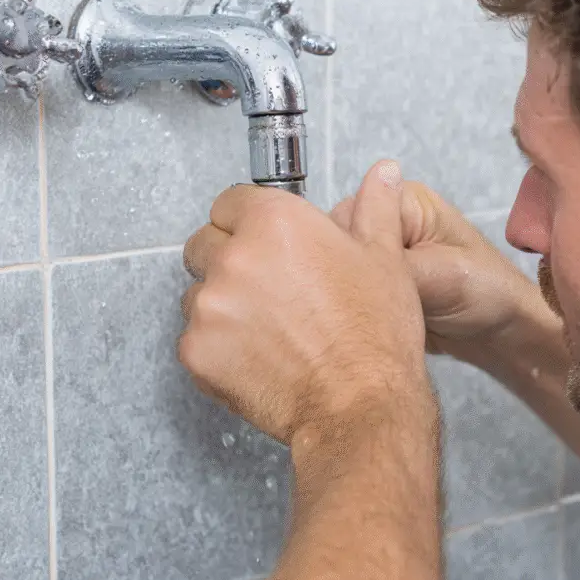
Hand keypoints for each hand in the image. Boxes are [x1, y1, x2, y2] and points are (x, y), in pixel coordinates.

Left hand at [179, 160, 433, 445]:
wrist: (361, 406)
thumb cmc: (374, 334)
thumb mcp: (385, 258)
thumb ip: (375, 207)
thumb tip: (382, 174)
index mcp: (275, 222)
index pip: (230, 201)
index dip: (248, 220)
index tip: (265, 242)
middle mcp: (234, 256)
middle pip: (205, 244)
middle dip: (228, 260)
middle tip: (271, 291)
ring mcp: (209, 305)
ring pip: (198, 294)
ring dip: (222, 306)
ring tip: (269, 330)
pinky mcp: (196, 351)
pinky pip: (193, 340)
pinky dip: (217, 349)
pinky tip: (258, 359)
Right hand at [331, 180, 550, 359]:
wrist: (501, 336)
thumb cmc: (487, 293)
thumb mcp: (443, 275)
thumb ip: (394, 264)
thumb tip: (347, 264)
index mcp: (404, 201)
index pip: (350, 213)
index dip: (347, 246)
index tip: (359, 280)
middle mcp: (385, 221)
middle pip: (336, 240)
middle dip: (343, 271)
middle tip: (360, 303)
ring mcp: (378, 253)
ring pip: (336, 267)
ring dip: (344, 291)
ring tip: (360, 316)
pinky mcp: (373, 282)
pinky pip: (345, 289)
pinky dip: (349, 305)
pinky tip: (358, 322)